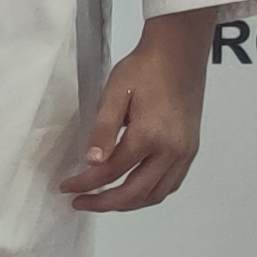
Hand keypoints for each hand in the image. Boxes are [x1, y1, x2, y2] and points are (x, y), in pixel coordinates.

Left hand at [57, 10, 221, 211]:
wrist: (179, 52)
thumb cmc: (144, 68)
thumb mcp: (115, 94)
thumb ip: (103, 130)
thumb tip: (91, 163)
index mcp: (149, 136)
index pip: (111, 172)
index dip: (86, 184)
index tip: (66, 188)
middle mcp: (171, 151)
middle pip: (135, 192)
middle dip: (104, 203)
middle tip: (80, 202)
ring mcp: (184, 153)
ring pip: (156, 194)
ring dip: (128, 203)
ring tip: (103, 200)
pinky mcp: (190, 150)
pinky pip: (170, 184)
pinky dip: (149, 194)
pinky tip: (132, 190)